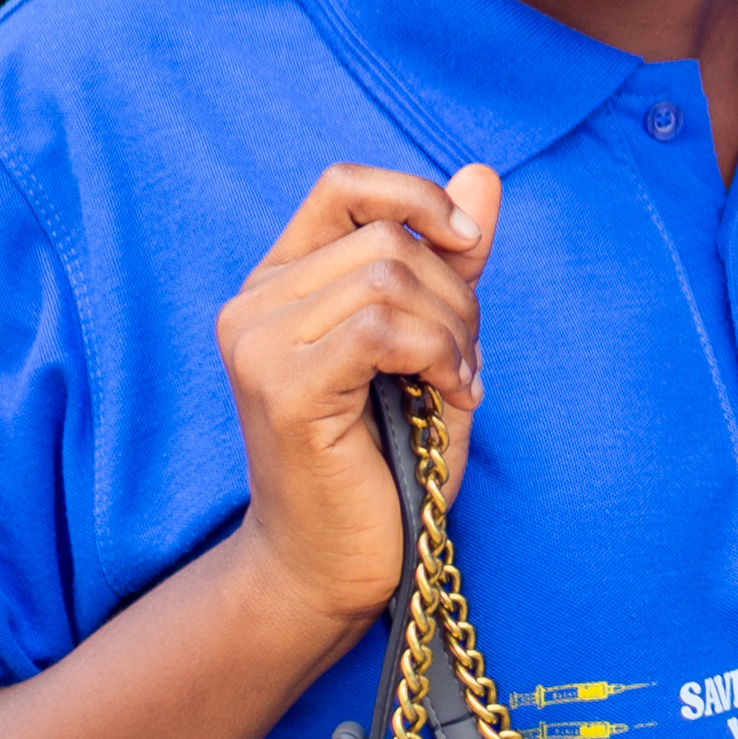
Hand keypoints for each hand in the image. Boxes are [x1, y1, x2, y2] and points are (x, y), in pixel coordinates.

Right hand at [214, 163, 498, 633]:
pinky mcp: (281, 388)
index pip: (344, 184)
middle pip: (386, 237)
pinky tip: (452, 396)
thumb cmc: (386, 458)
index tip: (467, 241)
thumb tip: (483, 174)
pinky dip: (439, 356)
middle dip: (456, 292)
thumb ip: (452, 261)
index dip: (416, 197)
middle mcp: (254, 303)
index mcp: (282, 280)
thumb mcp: (433, 341)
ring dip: (453, 330)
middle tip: (466, 358)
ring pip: (389, 279)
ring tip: (458, 382)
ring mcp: (258, 344)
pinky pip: (383, 330)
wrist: (333, 563)